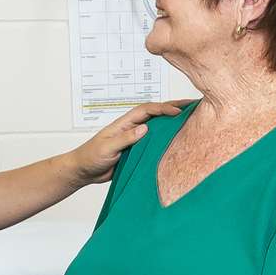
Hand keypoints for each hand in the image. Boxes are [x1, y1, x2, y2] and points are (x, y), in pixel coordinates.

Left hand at [66, 101, 186, 184]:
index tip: (178, 111)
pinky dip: (167, 138)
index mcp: (124, 123)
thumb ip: (125, 138)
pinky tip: (178, 139)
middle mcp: (132, 128)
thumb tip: (145, 128)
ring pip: (157, 127)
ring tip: (191, 118)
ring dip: (172, 121)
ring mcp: (135, 138)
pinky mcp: (137, 150)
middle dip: (173, 107)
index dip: (163, 108)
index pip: (146, 110)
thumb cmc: (90, 156)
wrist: (83, 170)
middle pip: (155, 114)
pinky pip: (154, 142)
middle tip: (192, 104)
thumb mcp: (107, 148)